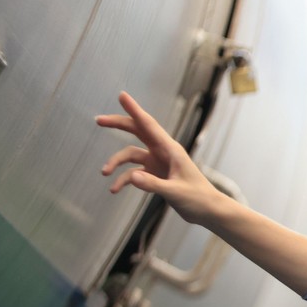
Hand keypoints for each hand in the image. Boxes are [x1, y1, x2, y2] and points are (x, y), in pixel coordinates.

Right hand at [98, 92, 229, 226]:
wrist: (207, 211)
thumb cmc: (197, 198)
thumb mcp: (175, 192)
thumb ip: (153, 184)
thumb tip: (131, 177)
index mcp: (171, 149)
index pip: (149, 125)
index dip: (134, 110)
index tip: (122, 96)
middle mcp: (162, 152)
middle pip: (137, 131)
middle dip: (118, 125)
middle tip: (98, 120)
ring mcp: (157, 163)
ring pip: (130, 155)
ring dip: (116, 162)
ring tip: (104, 173)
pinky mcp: (154, 175)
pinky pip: (133, 173)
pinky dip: (123, 180)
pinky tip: (114, 189)